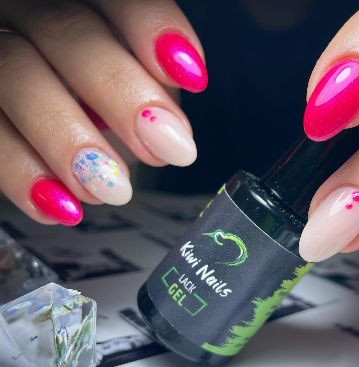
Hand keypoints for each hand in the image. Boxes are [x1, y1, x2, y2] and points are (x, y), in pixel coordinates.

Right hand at [0, 0, 205, 224]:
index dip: (152, 28)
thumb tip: (170, 133)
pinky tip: (62, 207)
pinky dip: (20, 172)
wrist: (41, 130)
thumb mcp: (135, 86)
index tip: (192, 77)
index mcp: (82, 4)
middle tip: (169, 148)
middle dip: (121, 92)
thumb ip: (150, 91)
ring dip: (66, 138)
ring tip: (113, 191)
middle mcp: (28, 15)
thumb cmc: (98, 102)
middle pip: (64, 31)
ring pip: (13, 75)